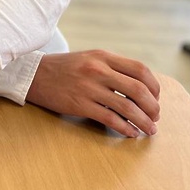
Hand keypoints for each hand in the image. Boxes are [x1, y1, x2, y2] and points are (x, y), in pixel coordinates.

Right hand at [26, 50, 159, 137]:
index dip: (154, 87)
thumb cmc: (64, 68)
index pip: (141, 70)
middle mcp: (98, 70)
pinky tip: (130, 132)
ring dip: (143, 121)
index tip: (155, 98)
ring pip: (127, 107)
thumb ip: (112, 67)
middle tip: (155, 116)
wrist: (34, 75)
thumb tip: (141, 87)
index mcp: (103, 57)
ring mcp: (88, 87)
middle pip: (138, 90)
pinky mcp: (80, 104)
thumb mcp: (89, 58)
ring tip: (149, 129)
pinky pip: (110, 119)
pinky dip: (125, 128)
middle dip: (152, 107)